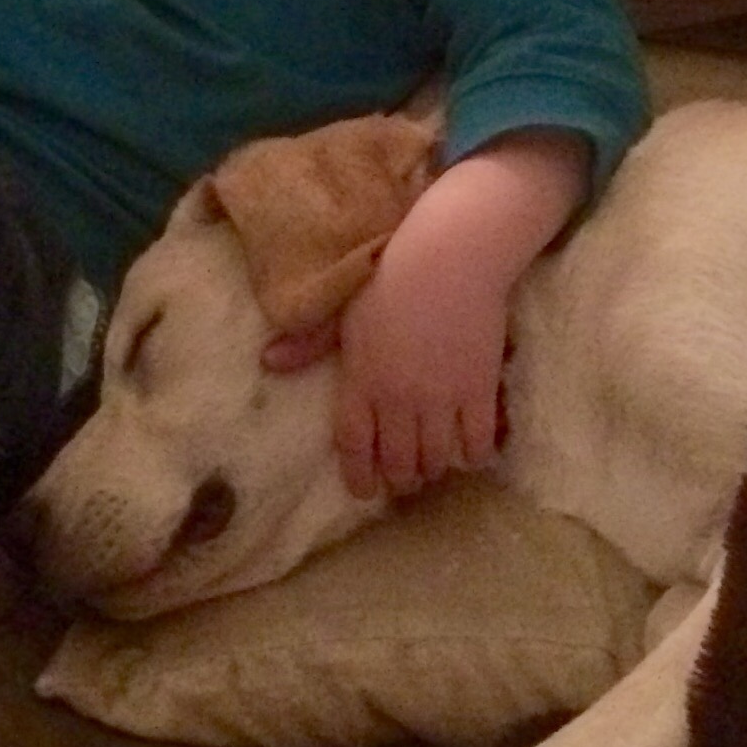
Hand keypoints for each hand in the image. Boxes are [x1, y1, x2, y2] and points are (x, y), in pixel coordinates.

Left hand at [262, 129, 587, 498]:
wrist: (450, 254)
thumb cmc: (390, 275)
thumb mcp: (343, 309)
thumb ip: (310, 342)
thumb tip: (268, 362)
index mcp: (360, 381)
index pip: (353, 445)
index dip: (359, 476)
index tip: (364, 491)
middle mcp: (398, 399)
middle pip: (398, 461)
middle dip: (400, 479)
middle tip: (404, 479)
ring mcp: (440, 398)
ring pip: (437, 459)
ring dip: (434, 469)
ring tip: (434, 466)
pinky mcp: (478, 390)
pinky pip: (478, 441)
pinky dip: (474, 455)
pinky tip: (471, 453)